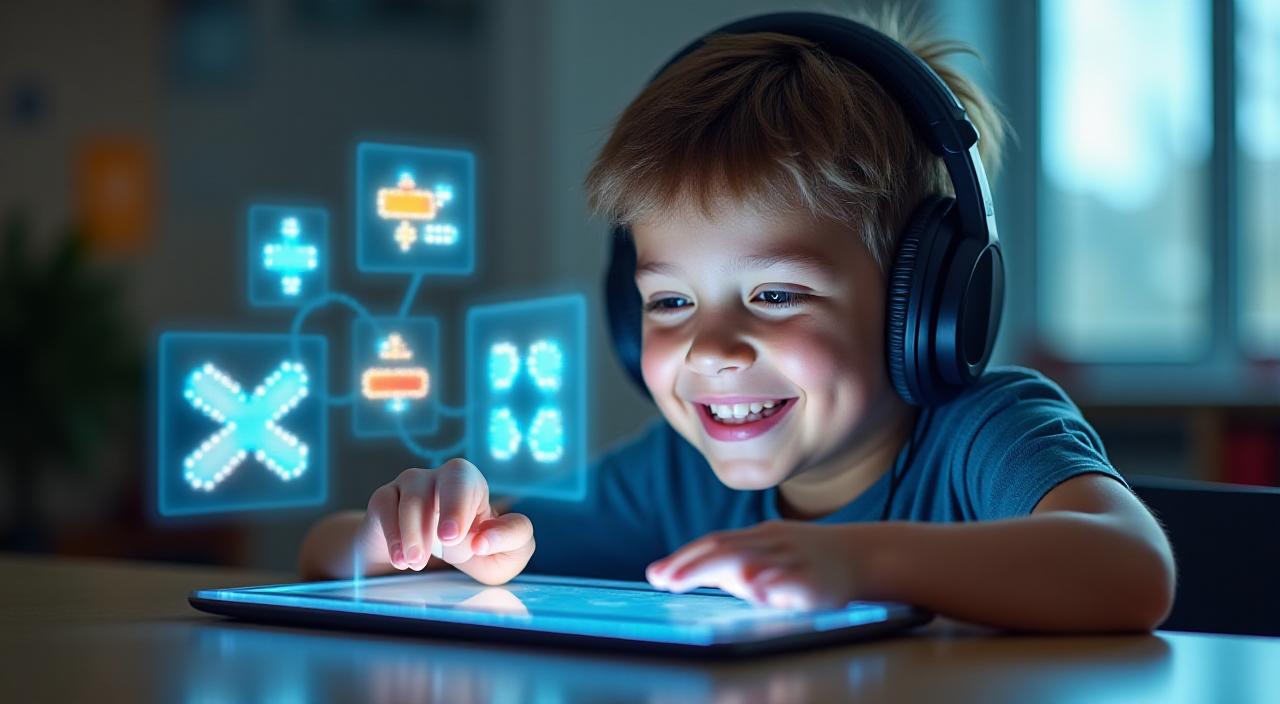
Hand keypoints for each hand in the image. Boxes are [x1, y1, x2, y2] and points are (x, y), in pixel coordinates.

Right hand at [358, 458, 534, 584]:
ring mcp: (411, 484)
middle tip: (450, 540)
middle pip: (454, 476)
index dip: (472, 512)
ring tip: (418, 563)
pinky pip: (385, 507)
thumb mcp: (501, 554)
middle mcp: (443, 477)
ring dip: (417, 533)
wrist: (418, 560)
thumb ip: (513, 541)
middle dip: (454, 507)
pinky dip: (392, 535)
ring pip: (415, 498)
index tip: (477, 545)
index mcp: (473, 484)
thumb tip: (485, 538)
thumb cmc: (468, 548)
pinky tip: (401, 560)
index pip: (476, 488)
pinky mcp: (384, 499)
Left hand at [645, 521, 872, 609]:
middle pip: (727, 549)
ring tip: (696, 580)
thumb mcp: (766, 555)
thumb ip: (730, 566)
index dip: (685, 557)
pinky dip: (775, 581)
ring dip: (722, 569)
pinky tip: (759, 589)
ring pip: (758, 559)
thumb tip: (684, 573)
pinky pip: (794, 578)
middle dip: (692, 565)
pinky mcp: (818, 579)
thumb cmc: (804, 560)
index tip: (657, 574)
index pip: (715, 543)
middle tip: (664, 581)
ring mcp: (795, 558)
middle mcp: (773, 543)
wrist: (862, 555)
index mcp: (758, 537)